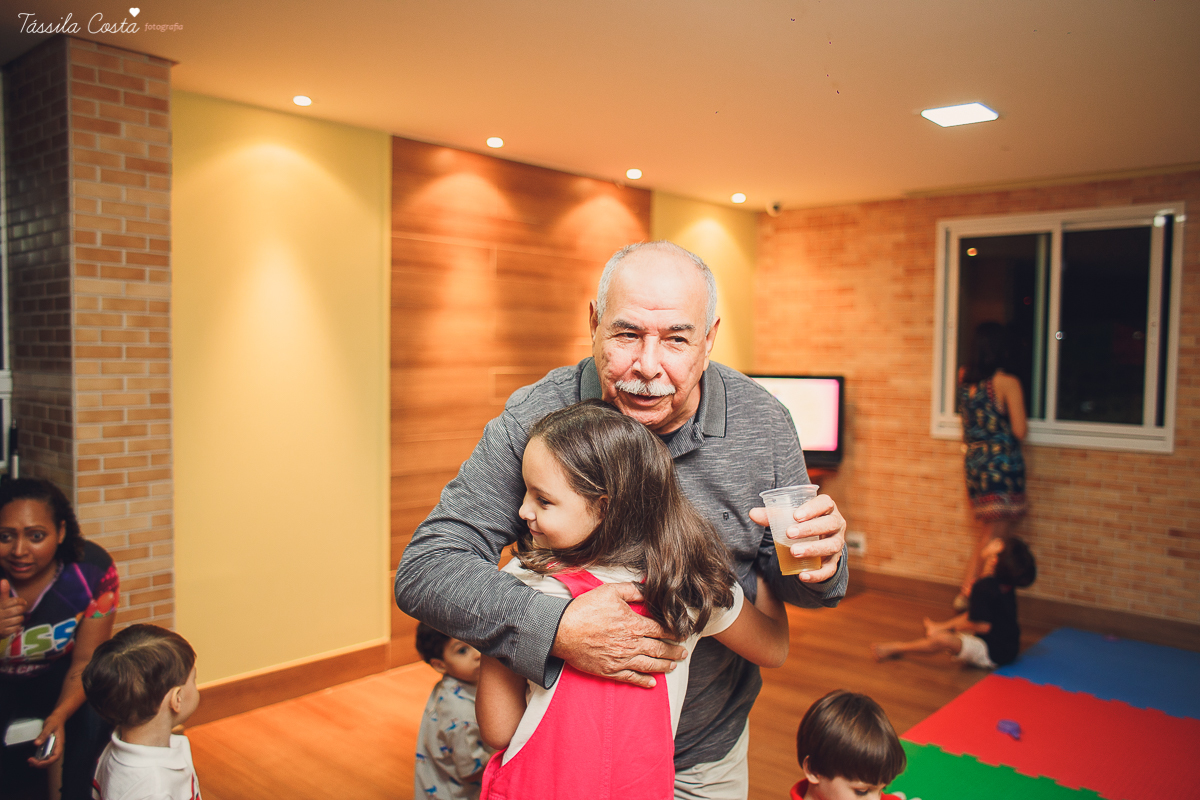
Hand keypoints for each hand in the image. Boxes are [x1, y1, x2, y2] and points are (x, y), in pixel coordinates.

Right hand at [0, 579, 27, 637]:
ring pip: (19, 619)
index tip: (23, 602)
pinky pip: (17, 628)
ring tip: (15, 617)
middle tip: (19, 610)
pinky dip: (17, 626)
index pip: (13, 601)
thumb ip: (3, 592)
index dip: (20, 601)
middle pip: (18, 610)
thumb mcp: (0, 603)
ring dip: (19, 618)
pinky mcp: (3, 632)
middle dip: (21, 610)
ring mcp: (1, 624)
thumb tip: (4, 580)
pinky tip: (12, 624)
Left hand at [29, 716, 63, 767]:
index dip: (46, 762)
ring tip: (30, 761)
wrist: (57, 718)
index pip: (55, 757)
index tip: (37, 761)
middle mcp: (56, 747)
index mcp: (59, 743)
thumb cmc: (55, 721)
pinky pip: (44, 755)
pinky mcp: (49, 747)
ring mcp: (53, 747)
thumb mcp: (49, 726)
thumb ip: (43, 735)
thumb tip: (36, 744)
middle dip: (40, 763)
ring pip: (47, 760)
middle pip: (51, 761)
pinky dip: (38, 759)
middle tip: (30, 761)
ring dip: (39, 763)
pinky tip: (32, 760)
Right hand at [550, 582, 685, 687]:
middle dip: (674, 651)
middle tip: (683, 652)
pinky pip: (631, 678)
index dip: (674, 633)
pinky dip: (643, 681)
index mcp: (633, 624)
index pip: (660, 630)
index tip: (682, 635)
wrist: (561, 630)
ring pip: (648, 665)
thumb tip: (648, 589)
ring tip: (673, 665)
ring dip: (664, 666)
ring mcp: (620, 659)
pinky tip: (652, 683)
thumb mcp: (609, 591)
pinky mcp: (609, 670)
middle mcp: (630, 644)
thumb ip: (632, 590)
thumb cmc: (585, 609)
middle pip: (659, 649)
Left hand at [750, 494, 845, 583]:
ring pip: (831, 546)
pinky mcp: (833, 561)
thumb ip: (772, 515)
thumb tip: (752, 513)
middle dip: (810, 529)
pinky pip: (829, 569)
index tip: (795, 515)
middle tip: (789, 533)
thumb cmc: (801, 523)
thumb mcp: (789, 517)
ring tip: (793, 552)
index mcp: (826, 508)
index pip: (825, 503)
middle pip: (830, 524)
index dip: (813, 508)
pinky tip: (803, 576)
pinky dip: (817, 574)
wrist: (816, 540)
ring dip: (813, 549)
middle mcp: (836, 524)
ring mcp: (837, 543)